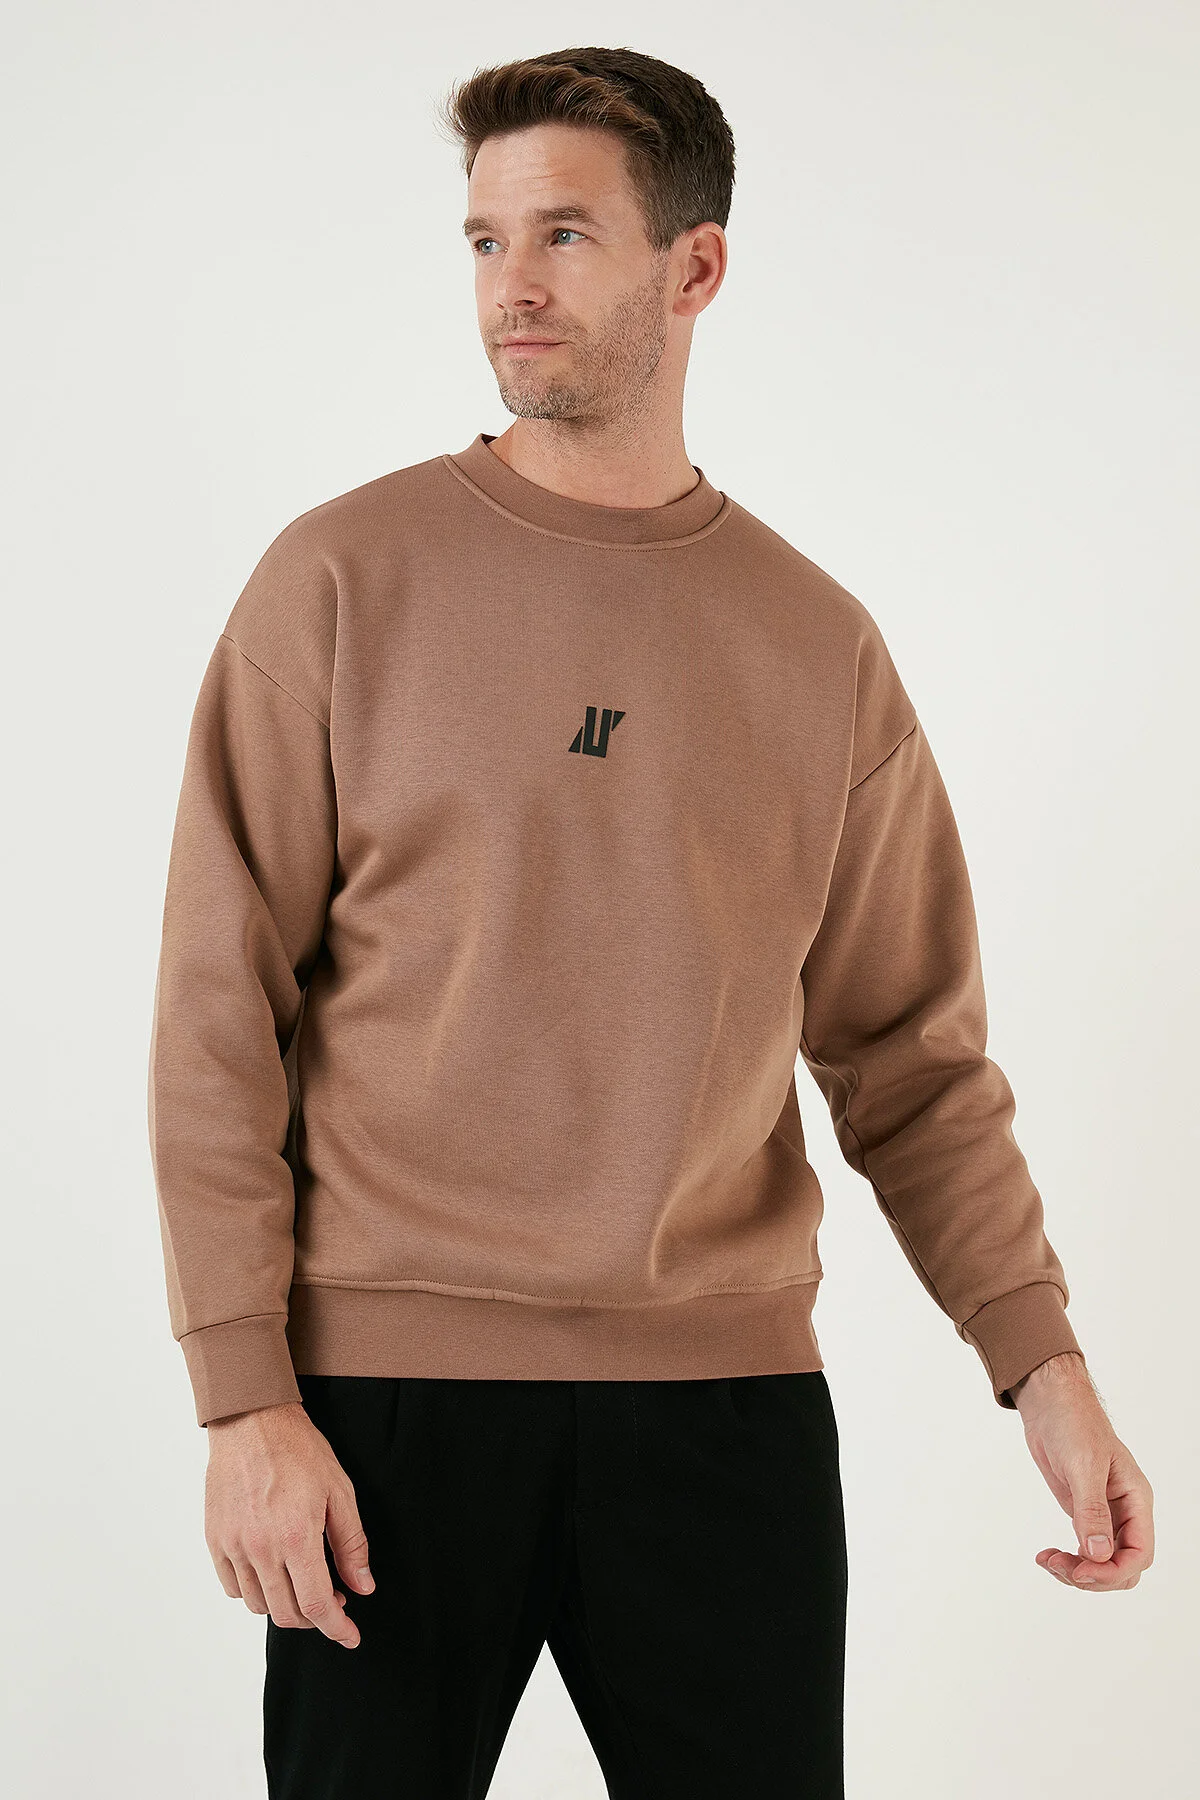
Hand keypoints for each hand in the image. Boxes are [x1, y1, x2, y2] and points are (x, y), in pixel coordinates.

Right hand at [204, 1401, 374, 1647]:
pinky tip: (271, 1572)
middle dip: (314, 1618)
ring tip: (302, 1583)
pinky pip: (233, 1587)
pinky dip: (254, 1591)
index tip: (350, 1637)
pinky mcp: (215, 1540)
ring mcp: (233, 1546)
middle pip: (286, 1613)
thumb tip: (362, 1587)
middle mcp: (261, 1549)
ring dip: (284, 1606)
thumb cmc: (299, 1451)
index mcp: (296, 1538)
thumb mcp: (339, 1491)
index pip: (316, 1605)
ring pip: (259, 1605)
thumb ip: (351, 1544)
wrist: (251, 1421)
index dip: (336, 1628)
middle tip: (333, 1600)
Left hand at [1010, 1352, 1153, 1592]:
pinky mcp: (1083, 1513)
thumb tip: (1099, 1553)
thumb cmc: (1073, 1423)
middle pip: (1124, 1566)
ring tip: (1048, 1560)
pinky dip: (1069, 1560)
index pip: (1140, 1553)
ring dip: (1078, 1571)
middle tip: (1060, 1567)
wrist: (1050, 1404)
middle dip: (1095, 1576)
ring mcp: (1105, 1514)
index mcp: (1136, 1499)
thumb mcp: (1084, 1465)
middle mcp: (1125, 1511)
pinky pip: (1086, 1551)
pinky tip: (1048, 1556)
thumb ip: (1092, 1510)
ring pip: (1104, 1563)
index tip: (1081, 1571)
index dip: (1114, 1571)